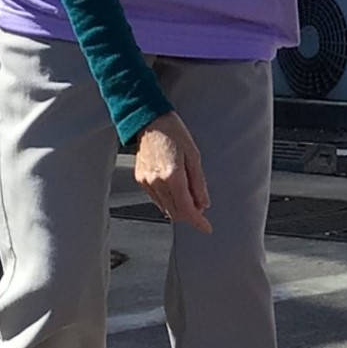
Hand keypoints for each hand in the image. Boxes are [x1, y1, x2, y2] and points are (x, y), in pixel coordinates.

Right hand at [134, 110, 211, 231]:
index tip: (206, 227)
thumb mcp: (194, 156)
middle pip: (175, 213)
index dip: (198, 221)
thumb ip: (198, 183)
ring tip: (188, 192)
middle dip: (190, 214)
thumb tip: (203, 204)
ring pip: (165, 208)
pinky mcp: (140, 179)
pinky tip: (175, 188)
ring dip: (179, 207)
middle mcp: (156, 182)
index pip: (186, 208)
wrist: (149, 120)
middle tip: (200, 204)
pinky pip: (156, 199)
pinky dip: (168, 200)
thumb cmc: (174, 133)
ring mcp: (146, 182)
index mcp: (172, 175)